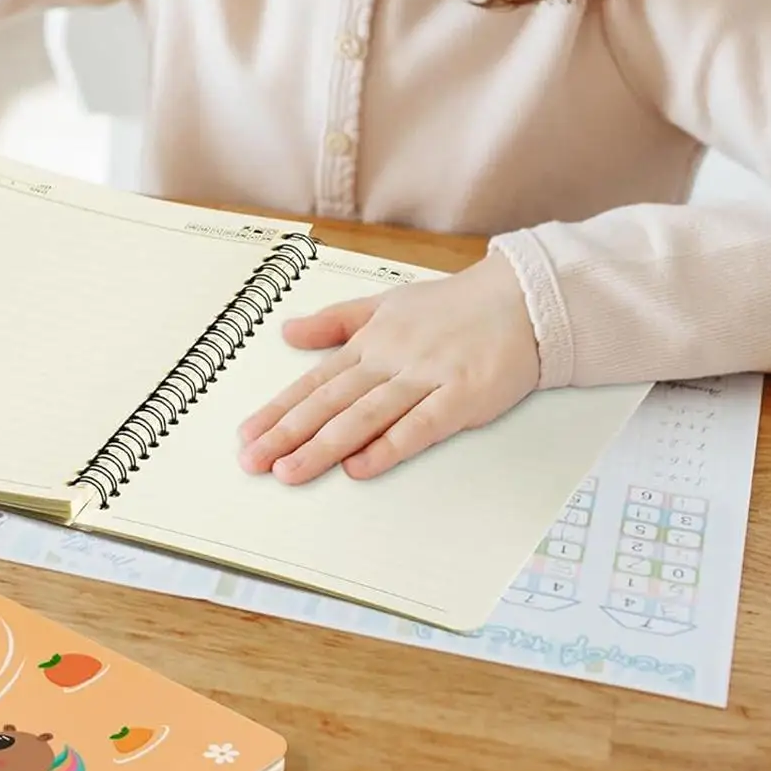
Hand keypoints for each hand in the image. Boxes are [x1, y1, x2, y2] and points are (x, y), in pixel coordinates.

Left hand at [237, 251, 538, 483]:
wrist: (522, 299)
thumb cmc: (455, 306)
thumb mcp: (387, 303)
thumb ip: (337, 322)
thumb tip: (288, 333)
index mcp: (371, 341)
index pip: (315, 381)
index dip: (279, 409)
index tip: (247, 435)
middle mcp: (391, 359)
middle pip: (330, 402)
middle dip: (287, 434)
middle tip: (252, 462)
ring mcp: (425, 377)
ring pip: (364, 416)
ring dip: (323, 446)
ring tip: (289, 471)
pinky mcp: (461, 396)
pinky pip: (419, 426)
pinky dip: (388, 447)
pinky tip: (359, 467)